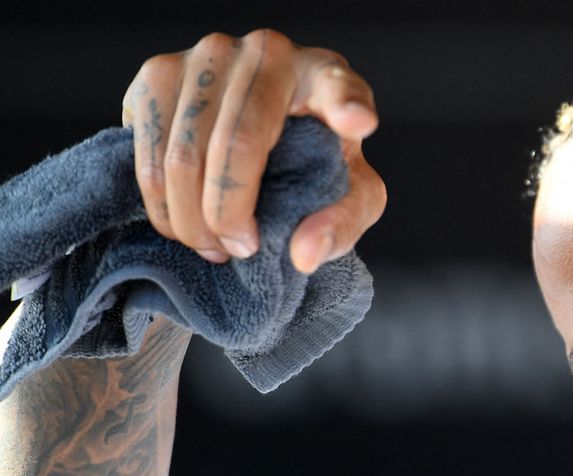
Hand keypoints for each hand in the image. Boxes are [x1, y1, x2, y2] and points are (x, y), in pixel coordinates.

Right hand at [121, 29, 385, 271]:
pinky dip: (161, 205)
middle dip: (227, 216)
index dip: (346, 104)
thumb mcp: (349, 196)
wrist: (267, 134)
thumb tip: (304, 253)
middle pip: (234, 145)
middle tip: (239, 251)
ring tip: (212, 245)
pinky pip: (144, 154)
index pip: (338, 86)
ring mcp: (204, 57)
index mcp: (324, 76)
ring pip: (180, 156)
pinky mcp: (156, 75)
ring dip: (190, 220)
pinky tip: (184, 222)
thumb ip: (341, 223)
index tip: (357, 122)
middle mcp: (264, 53)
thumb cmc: (316, 162)